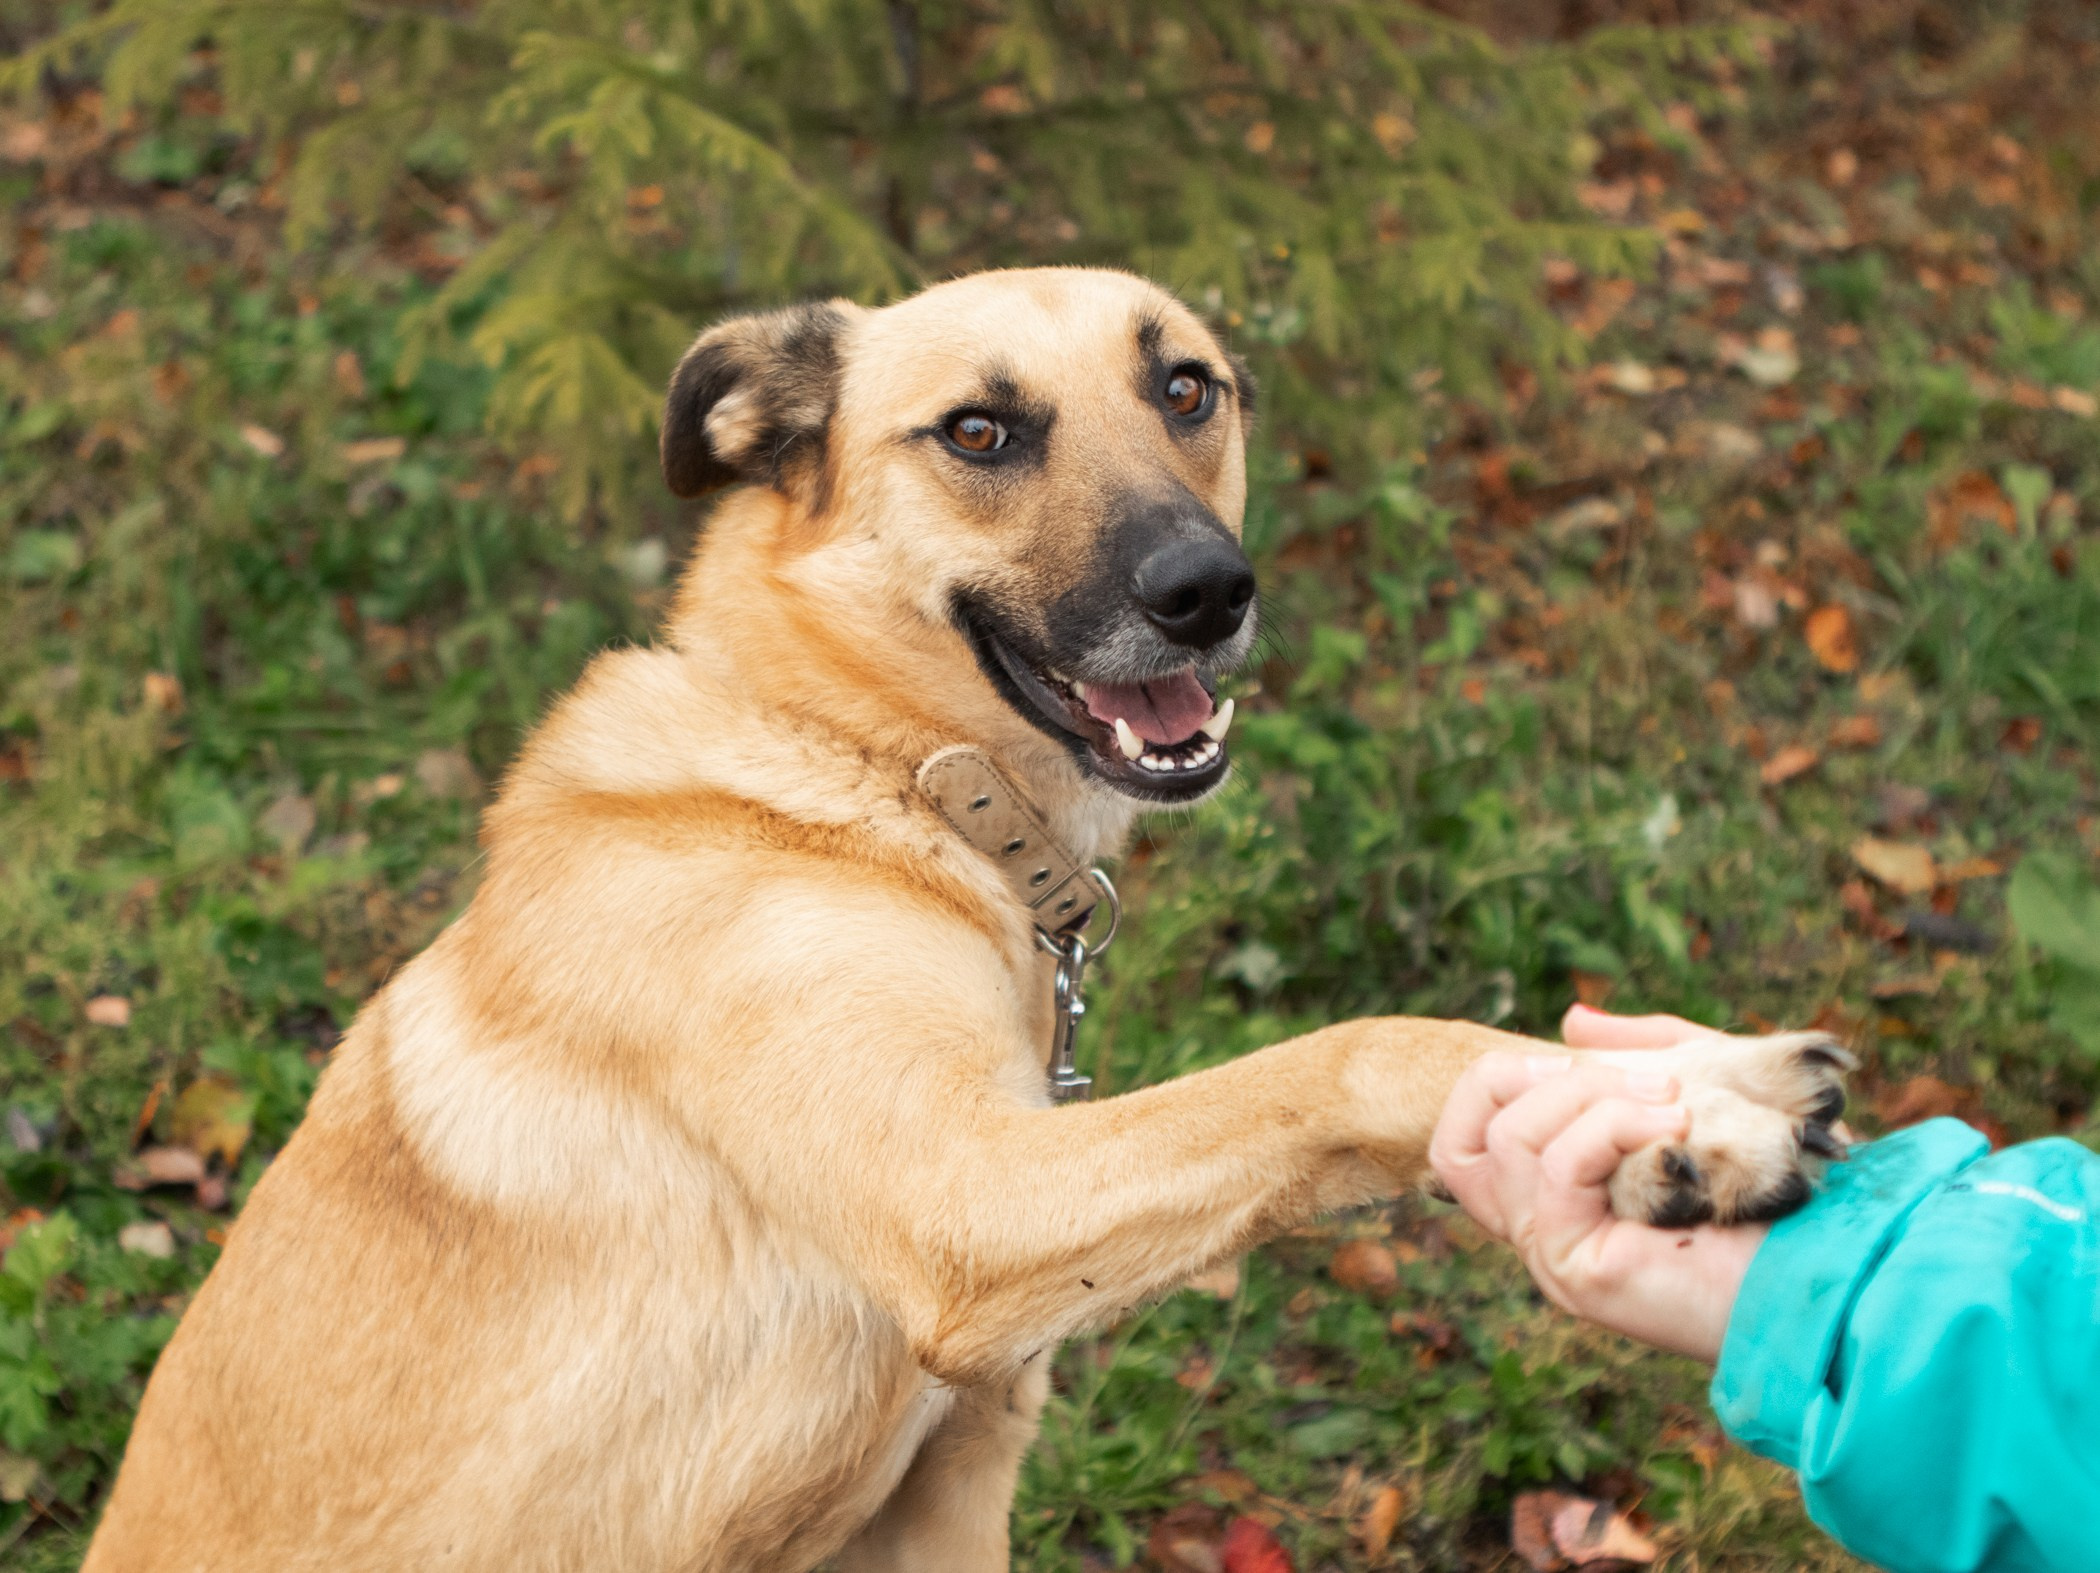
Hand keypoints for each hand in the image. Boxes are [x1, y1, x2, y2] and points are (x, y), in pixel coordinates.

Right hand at [1427, 1006, 1768, 1362]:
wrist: (1835, 1268)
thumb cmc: (1779, 1193)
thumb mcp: (1700, 1090)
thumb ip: (1637, 1055)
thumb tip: (1571, 1023)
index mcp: (1555, 1198)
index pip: (1459, 1142)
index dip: (1495, 1081)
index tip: (1575, 1059)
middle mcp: (1539, 1231)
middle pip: (1460, 1138)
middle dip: (1541, 1078)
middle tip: (1640, 1077)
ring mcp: (1551, 1255)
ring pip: (1508, 1141)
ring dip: (1594, 1096)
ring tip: (1676, 1102)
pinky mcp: (1575, 1270)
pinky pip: (1555, 1171)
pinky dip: (1612, 1127)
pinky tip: (1678, 1128)